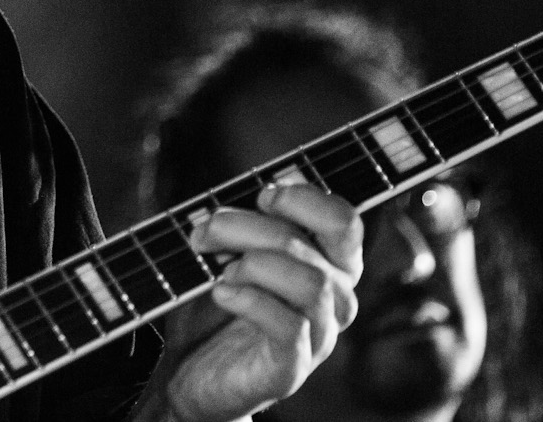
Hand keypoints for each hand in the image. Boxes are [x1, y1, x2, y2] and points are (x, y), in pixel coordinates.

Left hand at [131, 184, 362, 421]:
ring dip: (254, 264)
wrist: (199, 370)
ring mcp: (320, 336)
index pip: (344, 222)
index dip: (304, 199)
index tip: (262, 196)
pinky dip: (250, 300)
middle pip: (310, 246)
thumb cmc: (225, 302)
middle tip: (206, 229)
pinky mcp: (294, 367)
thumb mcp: (240, 250)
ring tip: (221, 271)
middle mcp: (337, 300)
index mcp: (332, 266)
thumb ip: (264, 216)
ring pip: (310, 283)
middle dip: (249, 226)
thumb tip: (289, 172)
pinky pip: (290, 326)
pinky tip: (221, 293)